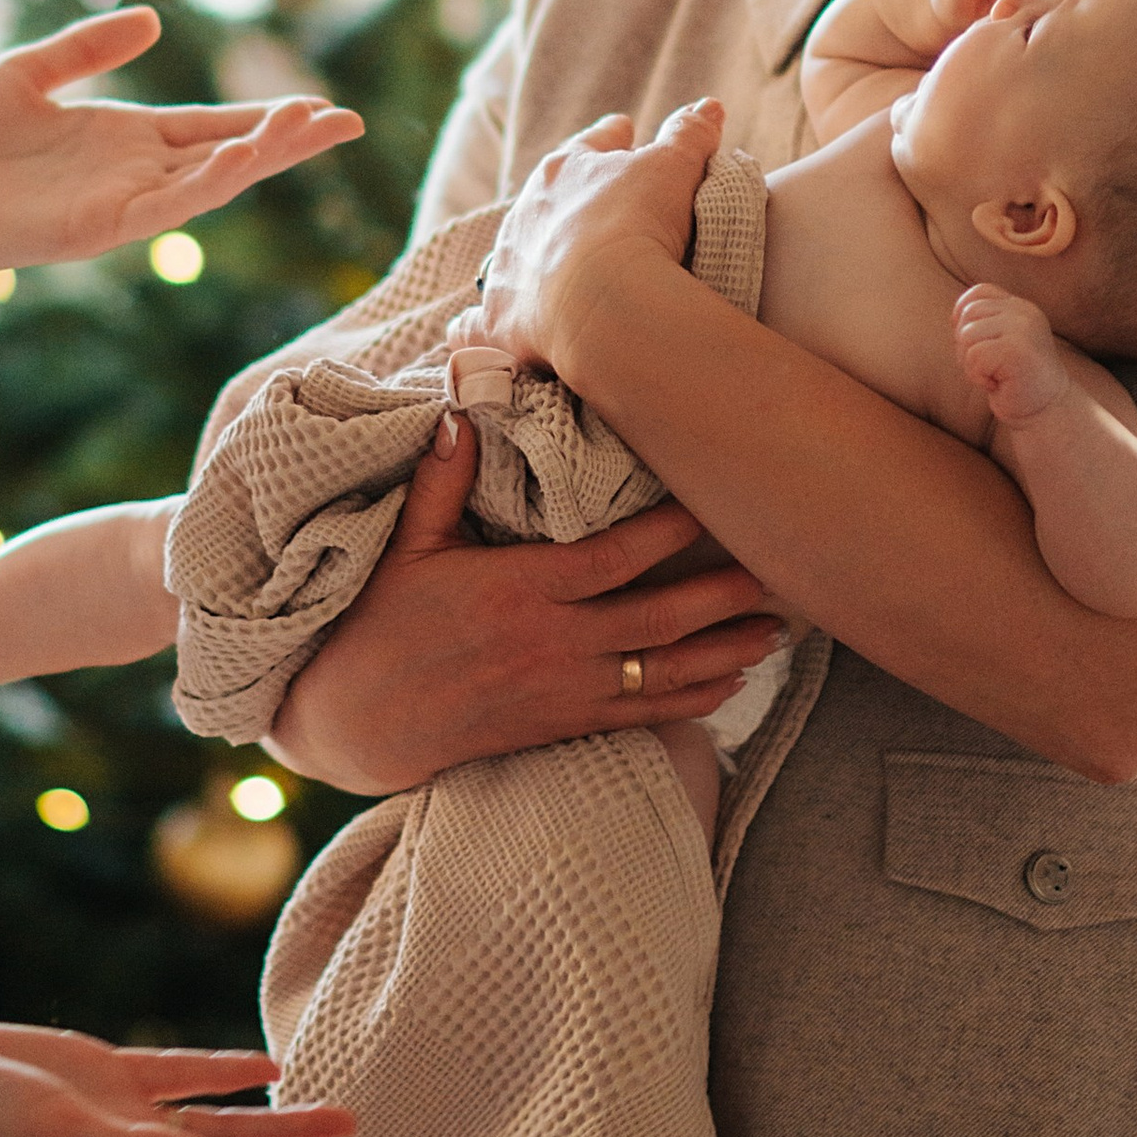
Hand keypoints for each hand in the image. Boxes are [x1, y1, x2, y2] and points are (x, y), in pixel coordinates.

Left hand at [0, 5, 360, 296]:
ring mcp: (120, 203)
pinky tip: (242, 158)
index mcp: (122, 138)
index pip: (210, 126)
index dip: (263, 118)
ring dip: (260, 157)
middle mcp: (132, 173)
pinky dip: (208, 183)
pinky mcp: (98, 228)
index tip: (317, 105)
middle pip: (227, 154)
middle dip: (286, 140)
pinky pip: (166, 206)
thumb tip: (155, 20)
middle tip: (347, 121)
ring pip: (209, 180)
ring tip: (310, 127)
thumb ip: (87, 48)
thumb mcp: (27, 73)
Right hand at [270, 408, 786, 791]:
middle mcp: (551, 645)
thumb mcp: (404, 545)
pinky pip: (639, 715)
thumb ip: (441, 480)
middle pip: (657, 621)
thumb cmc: (380, 624)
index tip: (711, 505)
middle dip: (722, 597)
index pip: (612, 559)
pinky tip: (728, 684)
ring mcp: (561, 692)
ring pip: (661, 674)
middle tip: (778, 573)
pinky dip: (689, 702)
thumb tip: (460, 410)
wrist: (359, 720)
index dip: (668, 534)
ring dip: (723, 653)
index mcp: (518, 592)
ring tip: (775, 631)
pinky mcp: (560, 725)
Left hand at [471, 97, 724, 379]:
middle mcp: (524, 215)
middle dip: (568, 200)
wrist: (601, 299)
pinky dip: (474, 325)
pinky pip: (474, 323)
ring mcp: (507, 268)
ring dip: (529, 258)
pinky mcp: (498, 321)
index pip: (591, 145)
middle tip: (593, 207)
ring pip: (511, 255)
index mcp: (563, 171)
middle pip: (547, 199)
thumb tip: (708, 106)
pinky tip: (471, 327)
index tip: (622, 132)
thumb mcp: (673, 168)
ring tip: (550, 269)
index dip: (611, 138)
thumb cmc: (636, 223)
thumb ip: (688, 135)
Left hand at [953, 283, 1066, 427]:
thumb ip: (986, 324)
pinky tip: (997, 384)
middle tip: (987, 367)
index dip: (963, 313)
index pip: (980, 292)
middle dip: (965, 345)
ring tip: (994, 375)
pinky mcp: (1016, 348)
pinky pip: (974, 356)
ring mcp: (1023, 328)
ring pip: (967, 335)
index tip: (971, 342)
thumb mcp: (1001, 343)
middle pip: (968, 314)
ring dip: (971, 363)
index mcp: (1021, 308)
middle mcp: (1024, 312)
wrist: (1047, 410)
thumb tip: (955, 316)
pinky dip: (977, 376)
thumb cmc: (1017, 381)